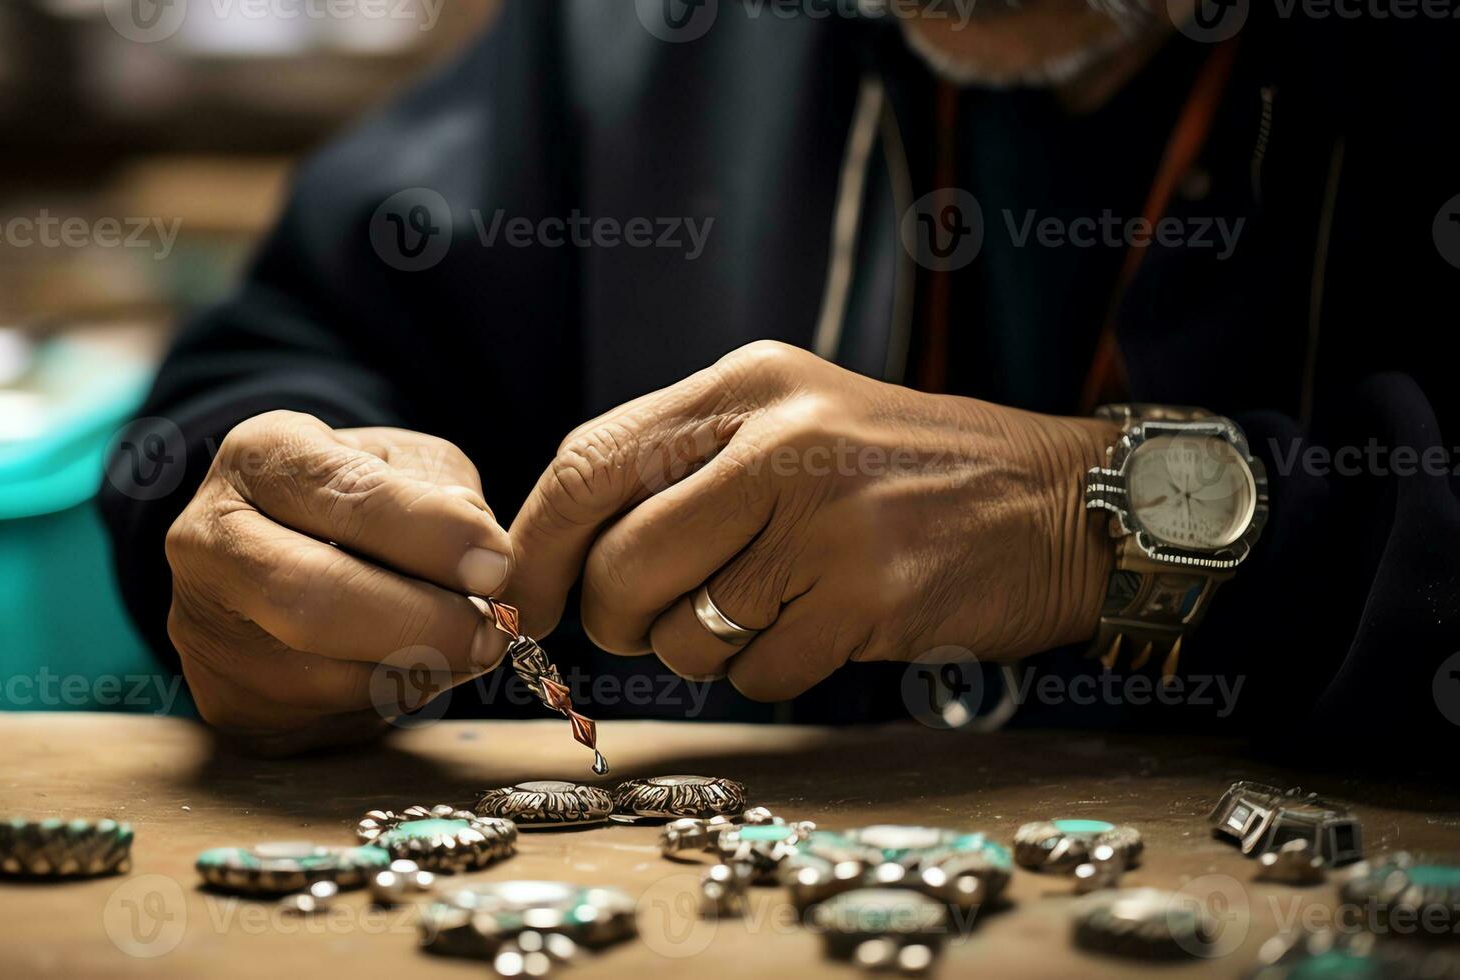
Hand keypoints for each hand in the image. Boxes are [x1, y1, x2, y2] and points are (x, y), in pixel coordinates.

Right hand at [165, 411, 513, 753]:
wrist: (277, 551)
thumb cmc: (357, 499)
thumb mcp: (405, 463)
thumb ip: (446, 496)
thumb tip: (480, 561)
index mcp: (260, 457)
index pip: (349, 497)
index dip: (432, 535)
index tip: (496, 563)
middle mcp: (211, 540)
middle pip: (315, 600)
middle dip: (424, 624)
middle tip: (493, 633)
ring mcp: (205, 630)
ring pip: (331, 675)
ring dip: (424, 670)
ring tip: (465, 646)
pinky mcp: (228, 702)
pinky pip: (332, 716)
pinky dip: (395, 697)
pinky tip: (413, 666)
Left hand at [506, 341, 1116, 700]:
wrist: (1066, 503)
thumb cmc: (908, 473)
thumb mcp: (796, 420)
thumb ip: (685, 468)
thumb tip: (564, 559)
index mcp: (746, 384)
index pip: (586, 463)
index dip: (538, 546)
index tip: (524, 598)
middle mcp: (778, 440)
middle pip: (619, 565)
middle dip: (615, 620)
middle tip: (652, 623)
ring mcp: (825, 519)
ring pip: (682, 634)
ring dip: (708, 648)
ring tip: (778, 606)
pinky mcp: (869, 597)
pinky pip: (757, 677)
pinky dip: (775, 673)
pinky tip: (828, 629)